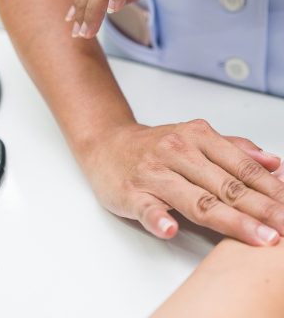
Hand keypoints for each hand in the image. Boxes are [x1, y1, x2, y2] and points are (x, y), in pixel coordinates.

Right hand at [80, 120, 282, 245]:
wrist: (106, 144)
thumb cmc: (152, 145)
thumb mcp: (192, 136)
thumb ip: (232, 148)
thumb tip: (273, 162)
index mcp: (195, 136)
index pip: (241, 166)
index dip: (271, 189)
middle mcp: (176, 152)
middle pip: (225, 185)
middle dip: (263, 209)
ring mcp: (152, 173)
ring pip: (195, 199)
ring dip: (229, 220)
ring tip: (258, 237)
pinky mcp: (131, 192)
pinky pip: (147, 207)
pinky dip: (158, 218)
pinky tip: (169, 228)